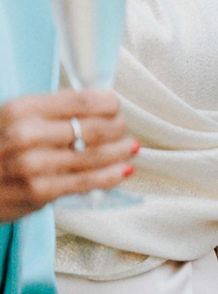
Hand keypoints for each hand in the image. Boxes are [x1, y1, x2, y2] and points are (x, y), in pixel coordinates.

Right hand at [0, 89, 136, 222]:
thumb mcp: (11, 118)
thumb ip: (50, 110)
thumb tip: (96, 103)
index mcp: (21, 109)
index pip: (83, 100)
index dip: (108, 104)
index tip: (114, 107)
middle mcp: (27, 135)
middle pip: (96, 127)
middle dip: (117, 128)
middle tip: (122, 129)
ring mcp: (34, 166)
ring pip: (96, 155)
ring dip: (120, 151)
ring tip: (130, 148)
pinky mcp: (39, 192)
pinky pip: (86, 182)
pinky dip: (111, 175)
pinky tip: (123, 170)